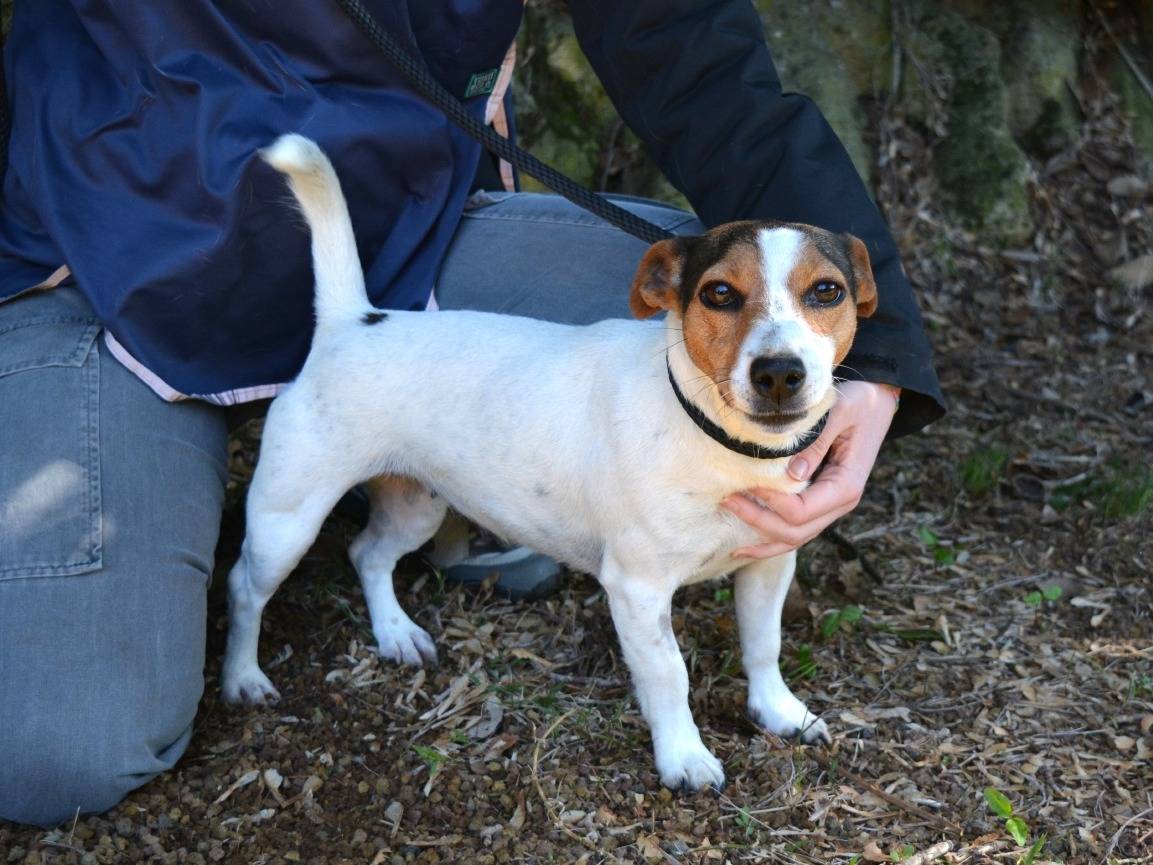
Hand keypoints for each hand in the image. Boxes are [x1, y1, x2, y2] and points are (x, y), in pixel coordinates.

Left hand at [721, 381, 899, 558]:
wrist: (878, 401)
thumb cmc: (859, 402)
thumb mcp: (841, 411)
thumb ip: (817, 441)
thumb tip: (792, 474)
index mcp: (846, 485)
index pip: (802, 510)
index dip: (771, 502)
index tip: (746, 482)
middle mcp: (840, 503)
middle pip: (795, 531)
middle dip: (758, 521)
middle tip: (726, 500)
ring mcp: (830, 507)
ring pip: (794, 538)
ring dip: (761, 537)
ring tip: (728, 530)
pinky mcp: (820, 501)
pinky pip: (795, 528)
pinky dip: (770, 537)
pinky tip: (745, 542)